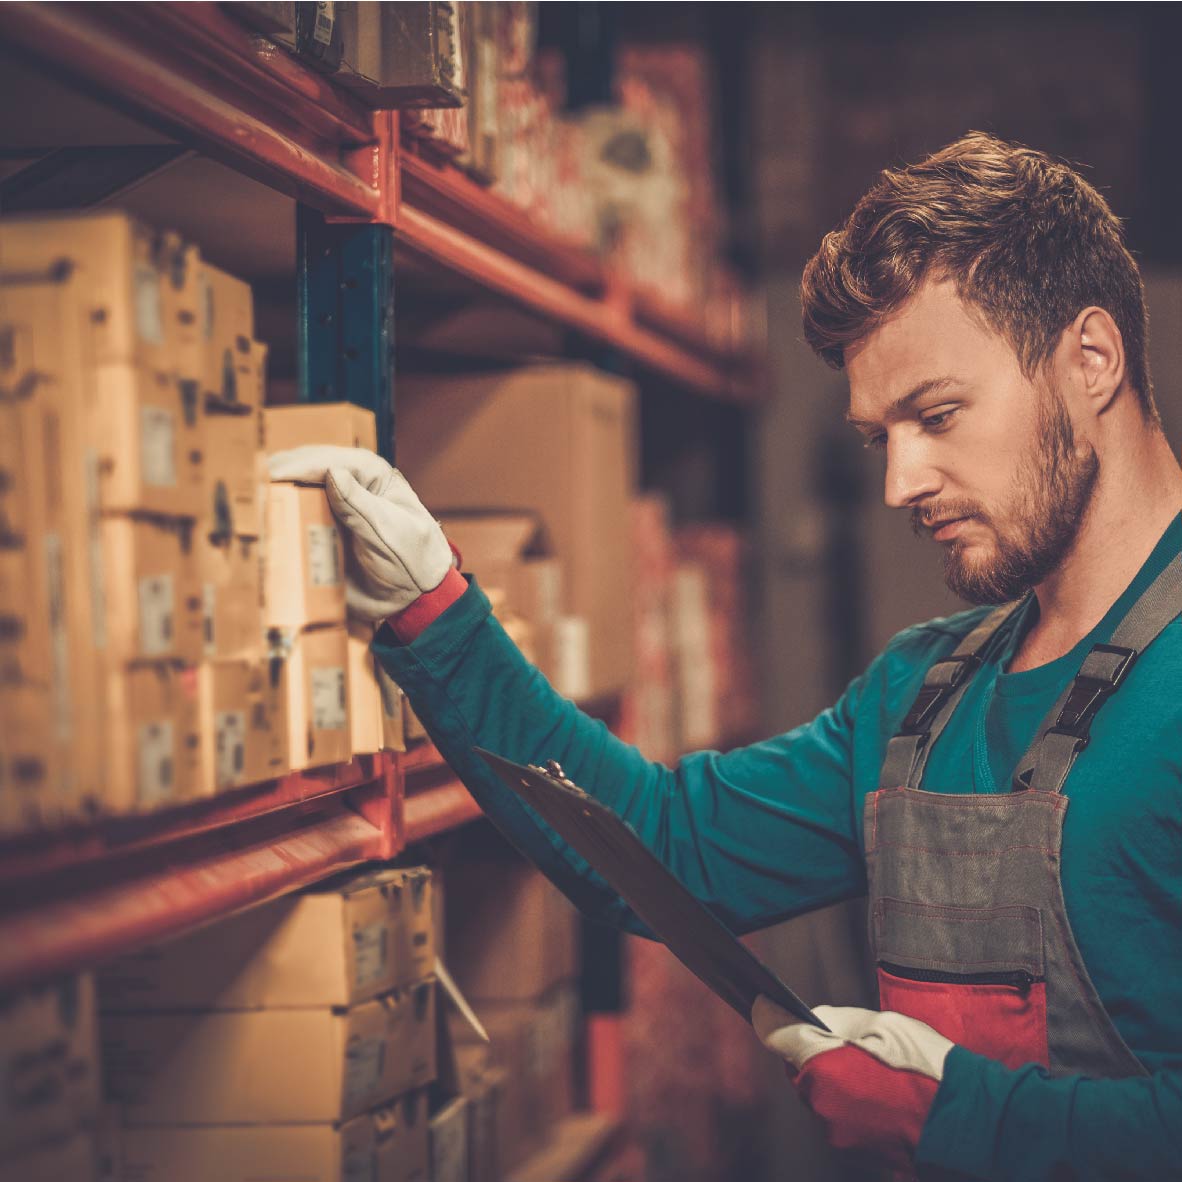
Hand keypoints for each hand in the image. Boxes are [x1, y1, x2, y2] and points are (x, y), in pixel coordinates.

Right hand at [267, 446, 453, 621]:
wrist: (414, 599)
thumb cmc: (414, 559)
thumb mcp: (390, 532)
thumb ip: (360, 506)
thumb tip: (332, 473)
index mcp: (371, 474)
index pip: (331, 462)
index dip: (301, 466)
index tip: (273, 474)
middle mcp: (347, 485)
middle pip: (306, 471)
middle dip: (280, 477)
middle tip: (252, 486)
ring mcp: (330, 508)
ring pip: (295, 493)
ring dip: (273, 496)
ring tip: (248, 502)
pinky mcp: (320, 532)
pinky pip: (294, 522)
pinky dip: (277, 522)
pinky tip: (258, 525)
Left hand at [752, 998, 953, 1168]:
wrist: (970, 1125)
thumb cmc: (928, 1069)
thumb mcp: (883, 1025)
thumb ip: (839, 1021)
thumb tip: (814, 1019)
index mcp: (823, 1067)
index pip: (777, 1038)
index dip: (771, 1019)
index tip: (765, 1006)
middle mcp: (822, 1105)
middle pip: (800, 1071)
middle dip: (813, 1054)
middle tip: (846, 1042)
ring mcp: (838, 1134)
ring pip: (821, 1098)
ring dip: (834, 1082)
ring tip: (873, 1072)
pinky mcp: (857, 1154)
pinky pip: (842, 1121)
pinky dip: (852, 1106)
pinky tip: (883, 1097)